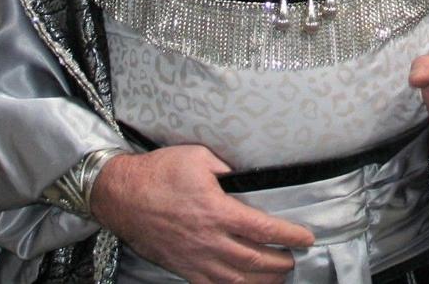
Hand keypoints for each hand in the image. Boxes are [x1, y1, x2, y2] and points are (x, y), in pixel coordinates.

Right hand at [88, 145, 312, 283]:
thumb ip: (227, 167)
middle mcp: (209, 240)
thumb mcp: (198, 157)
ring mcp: (195, 258)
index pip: (264, 229)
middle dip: (281, 261)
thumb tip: (246, 175)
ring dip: (263, 279)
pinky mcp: (183, 268)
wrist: (121, 196)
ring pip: (238, 279)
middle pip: (256, 259)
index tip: (307, 238)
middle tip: (294, 257)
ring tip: (278, 274)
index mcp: (217, 211)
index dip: (290, 236)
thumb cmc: (158, 174)